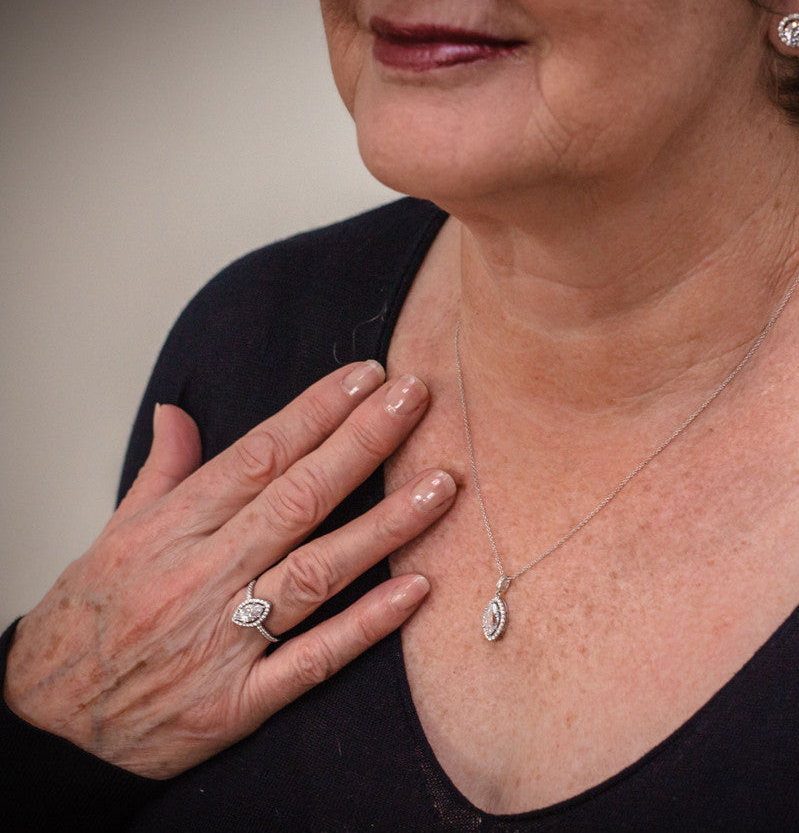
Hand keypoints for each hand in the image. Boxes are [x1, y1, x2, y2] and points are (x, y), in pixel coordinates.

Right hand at [2, 361, 453, 778]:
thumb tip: (179, 411)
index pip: (257, 456)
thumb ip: (162, 474)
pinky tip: (417, 589)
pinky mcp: (239, 701)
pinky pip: (313, 658)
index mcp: (170, 530)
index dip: (316, 412)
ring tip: (442, 485)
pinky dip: (365, 624)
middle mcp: (200, 577)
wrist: (49, 729)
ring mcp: (222, 640)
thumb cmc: (86, 625)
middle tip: (417, 399)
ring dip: (384, 527)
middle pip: (296, 499)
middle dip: (362, 444)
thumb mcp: (113, 537)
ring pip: (315, 571)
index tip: (368, 376)